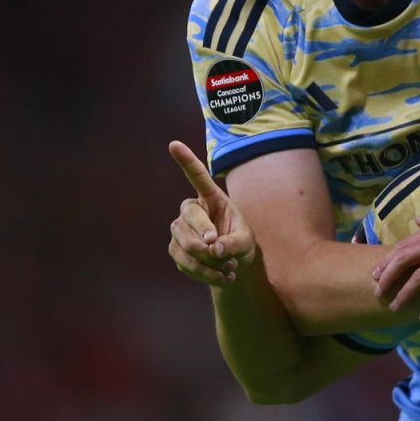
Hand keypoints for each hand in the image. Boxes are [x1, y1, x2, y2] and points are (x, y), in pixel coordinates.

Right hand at [166, 141, 256, 285]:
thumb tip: (213, 250)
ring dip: (207, 260)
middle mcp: (191, 210)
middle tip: (218, 249)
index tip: (173, 144)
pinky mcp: (175, 250)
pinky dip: (205, 273)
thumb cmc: (240, 244)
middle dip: (203, 235)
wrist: (231, 266)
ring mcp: (180, 230)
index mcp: (211, 198)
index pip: (197, 177)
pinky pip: (184, 262)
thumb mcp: (246, 242)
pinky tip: (222, 276)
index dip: (186, 160)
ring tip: (229, 268)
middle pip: (189, 217)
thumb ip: (233, 243)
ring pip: (184, 243)